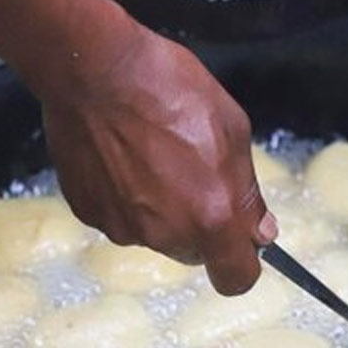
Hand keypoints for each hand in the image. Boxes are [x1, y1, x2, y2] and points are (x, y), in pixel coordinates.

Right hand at [34, 20, 277, 294]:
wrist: (96, 69)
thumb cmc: (169, 88)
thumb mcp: (232, 129)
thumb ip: (246, 191)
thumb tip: (259, 231)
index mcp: (212, 216)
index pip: (236, 279)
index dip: (241, 264)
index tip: (241, 242)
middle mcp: (166, 234)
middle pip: (192, 252)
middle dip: (199, 226)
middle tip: (191, 174)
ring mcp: (122, 227)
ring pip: (154, 234)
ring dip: (159, 208)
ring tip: (150, 155)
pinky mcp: (88, 213)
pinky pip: (118, 216)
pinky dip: (123, 196)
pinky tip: (120, 156)